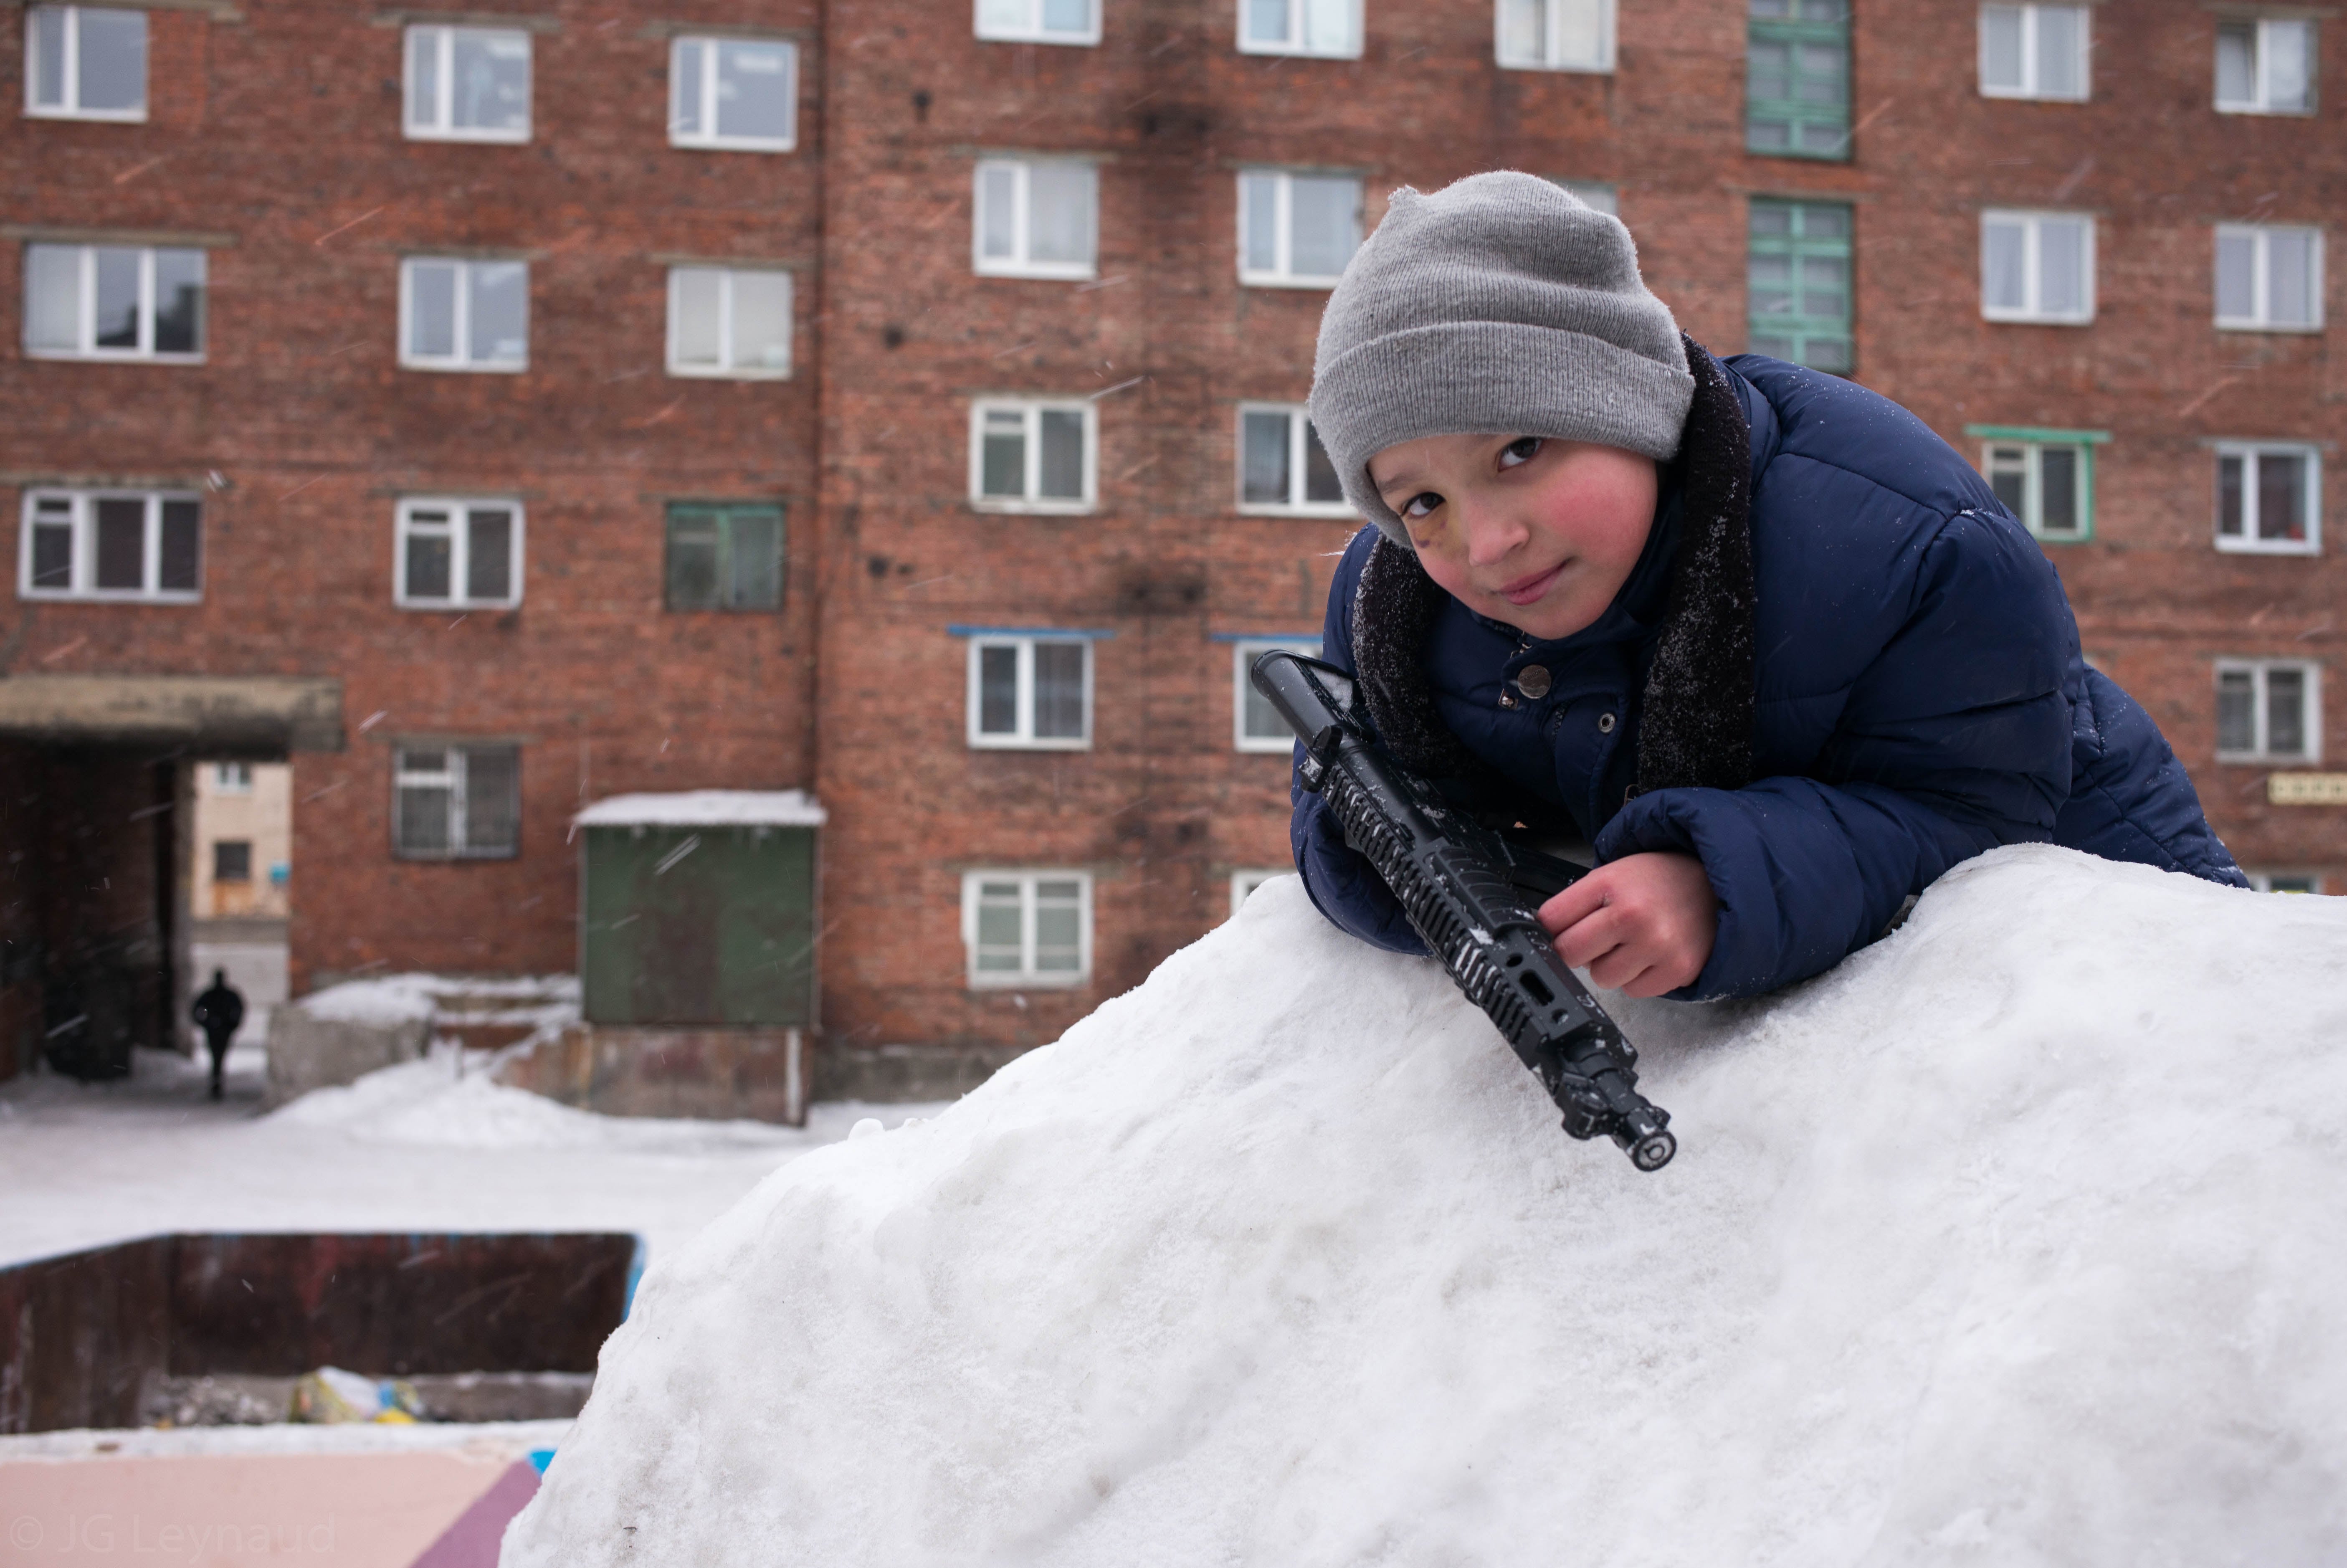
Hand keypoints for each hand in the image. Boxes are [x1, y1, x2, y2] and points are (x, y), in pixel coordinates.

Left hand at [1537, 852, 1718, 997]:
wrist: (1714, 884)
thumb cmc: (1657, 880)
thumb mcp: (1612, 873)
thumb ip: (1577, 902)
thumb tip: (1545, 937)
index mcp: (1610, 884)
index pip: (1552, 919)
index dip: (1551, 928)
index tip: (1559, 929)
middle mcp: (1633, 915)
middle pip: (1570, 954)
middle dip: (1577, 949)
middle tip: (1597, 937)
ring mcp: (1657, 945)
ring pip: (1601, 978)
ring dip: (1609, 965)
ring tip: (1630, 943)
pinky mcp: (1678, 969)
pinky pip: (1633, 991)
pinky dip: (1636, 978)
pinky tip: (1650, 955)